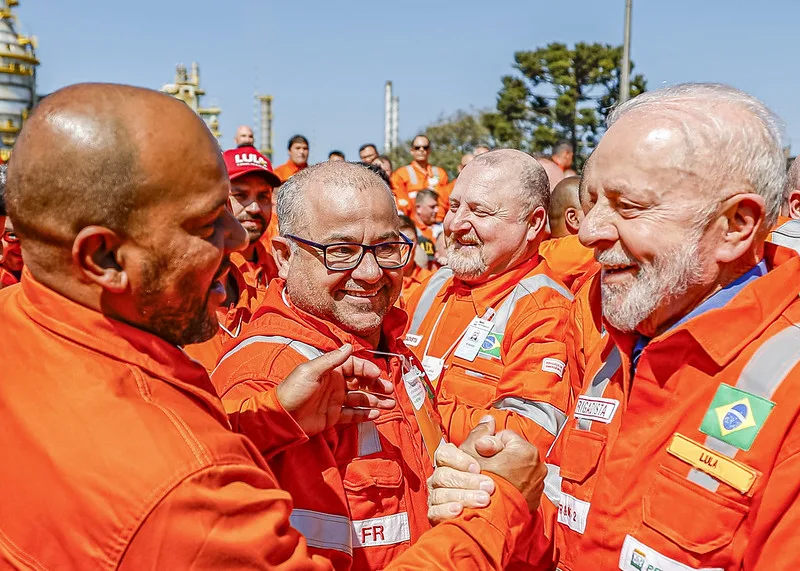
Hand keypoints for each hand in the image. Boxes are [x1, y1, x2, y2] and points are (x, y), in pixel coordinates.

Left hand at [276, 344, 395, 435]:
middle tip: (389, 390)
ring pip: (360, 399)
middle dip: (376, 386)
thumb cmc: (293, 390)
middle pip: (361, 383)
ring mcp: (335, 401)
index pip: (354, 366)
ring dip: (376, 401)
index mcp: (330, 371)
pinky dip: (365, 414)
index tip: (378, 375)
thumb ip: (332, 359)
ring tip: (390, 404)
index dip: (367, 369)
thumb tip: (349, 346)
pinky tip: (376, 414)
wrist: (281, 416)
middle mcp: (335, 384)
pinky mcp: (333, 416)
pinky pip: (353, 414)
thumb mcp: (311, 371)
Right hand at [427, 442, 496, 524]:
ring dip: (464, 496)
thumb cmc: (490, 479)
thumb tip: (489, 421)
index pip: (444, 454)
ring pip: (440, 494)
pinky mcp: (437, 516)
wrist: (493, 513)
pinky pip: (435, 513)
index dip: (458, 459)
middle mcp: (440, 478)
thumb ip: (487, 438)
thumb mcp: (491, 456)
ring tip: (484, 500)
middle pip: (443, 475)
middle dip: (467, 481)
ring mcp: (437, 497)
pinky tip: (460, 511)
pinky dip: (446, 511)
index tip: (477, 467)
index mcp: (450, 462)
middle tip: (489, 486)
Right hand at [460, 416, 546, 511]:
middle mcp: (537, 466)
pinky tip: (499, 490)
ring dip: (505, 472)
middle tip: (485, 468)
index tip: (482, 455)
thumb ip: (480, 433)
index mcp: (525, 450)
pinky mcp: (535, 499)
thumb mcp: (473, 452)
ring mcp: (537, 484)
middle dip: (499, 458)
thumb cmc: (480, 485)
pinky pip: (522, 485)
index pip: (504, 436)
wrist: (488, 517)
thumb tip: (487, 421)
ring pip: (517, 469)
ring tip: (491, 480)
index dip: (488, 445)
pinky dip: (512, 486)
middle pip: (512, 452)